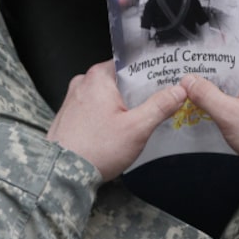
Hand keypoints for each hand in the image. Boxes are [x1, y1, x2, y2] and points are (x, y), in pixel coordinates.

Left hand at [47, 60, 186, 180]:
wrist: (61, 174)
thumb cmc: (96, 150)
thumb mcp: (137, 128)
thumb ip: (160, 106)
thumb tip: (178, 91)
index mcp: (99, 77)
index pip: (130, 64)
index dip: (150, 72)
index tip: (164, 81)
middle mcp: (83, 83)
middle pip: (120, 80)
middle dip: (138, 92)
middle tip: (158, 103)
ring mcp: (74, 99)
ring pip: (107, 95)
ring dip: (122, 105)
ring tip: (139, 120)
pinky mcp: (69, 116)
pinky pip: (95, 108)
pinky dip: (108, 115)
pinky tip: (117, 131)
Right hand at [180, 49, 238, 162]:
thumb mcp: (228, 115)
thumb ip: (205, 94)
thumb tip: (189, 81)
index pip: (229, 55)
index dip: (209, 66)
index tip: (194, 75)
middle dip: (220, 84)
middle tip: (200, 96)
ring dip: (233, 97)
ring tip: (217, 111)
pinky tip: (237, 120)